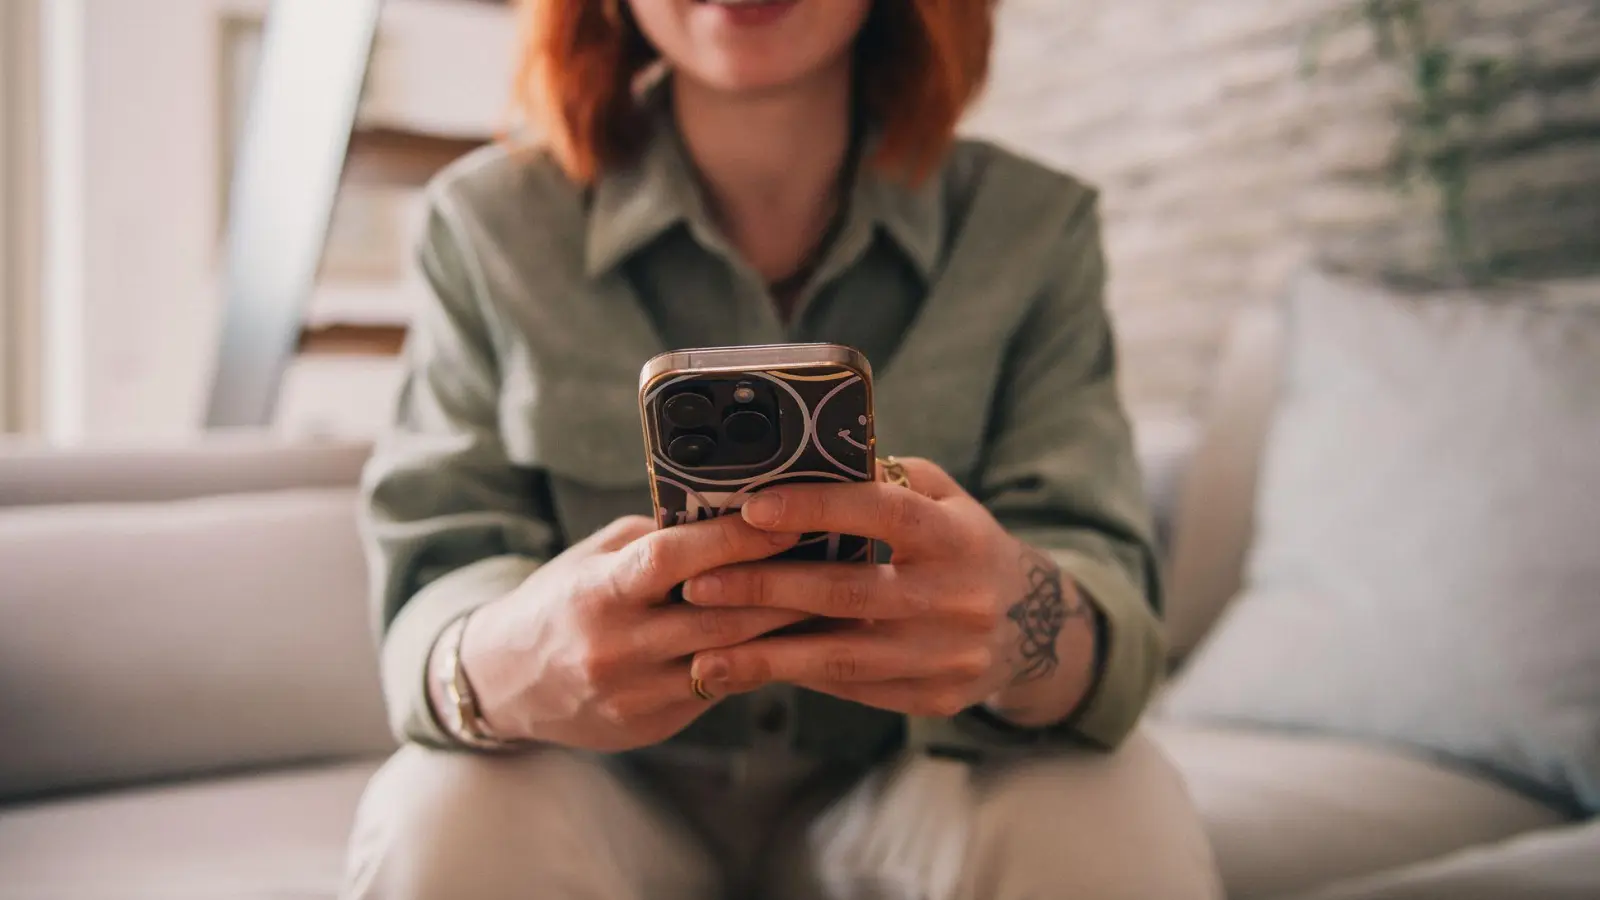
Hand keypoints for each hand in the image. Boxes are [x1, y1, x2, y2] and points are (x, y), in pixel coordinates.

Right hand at [453, 515, 806, 751]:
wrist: (504, 682)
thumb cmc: (560, 602)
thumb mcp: (593, 558)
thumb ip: (654, 539)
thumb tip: (730, 511)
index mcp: (597, 591)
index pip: (672, 559)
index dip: (734, 539)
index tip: (790, 517)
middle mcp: (616, 645)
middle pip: (717, 615)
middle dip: (784, 586)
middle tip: (840, 559)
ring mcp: (634, 692)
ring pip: (729, 658)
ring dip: (787, 629)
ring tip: (837, 600)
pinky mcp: (651, 724)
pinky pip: (718, 690)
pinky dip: (760, 662)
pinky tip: (798, 641)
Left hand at [682, 458, 1098, 725]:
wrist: (1030, 625)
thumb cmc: (959, 544)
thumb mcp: (942, 498)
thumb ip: (884, 480)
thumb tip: (800, 459)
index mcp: (958, 535)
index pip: (883, 513)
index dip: (817, 507)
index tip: (752, 508)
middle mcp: (958, 598)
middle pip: (850, 593)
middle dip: (767, 589)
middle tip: (700, 584)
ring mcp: (948, 656)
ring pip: (844, 658)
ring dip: (767, 653)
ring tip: (705, 648)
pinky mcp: (934, 698)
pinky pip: (854, 689)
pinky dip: (798, 677)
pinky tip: (748, 669)